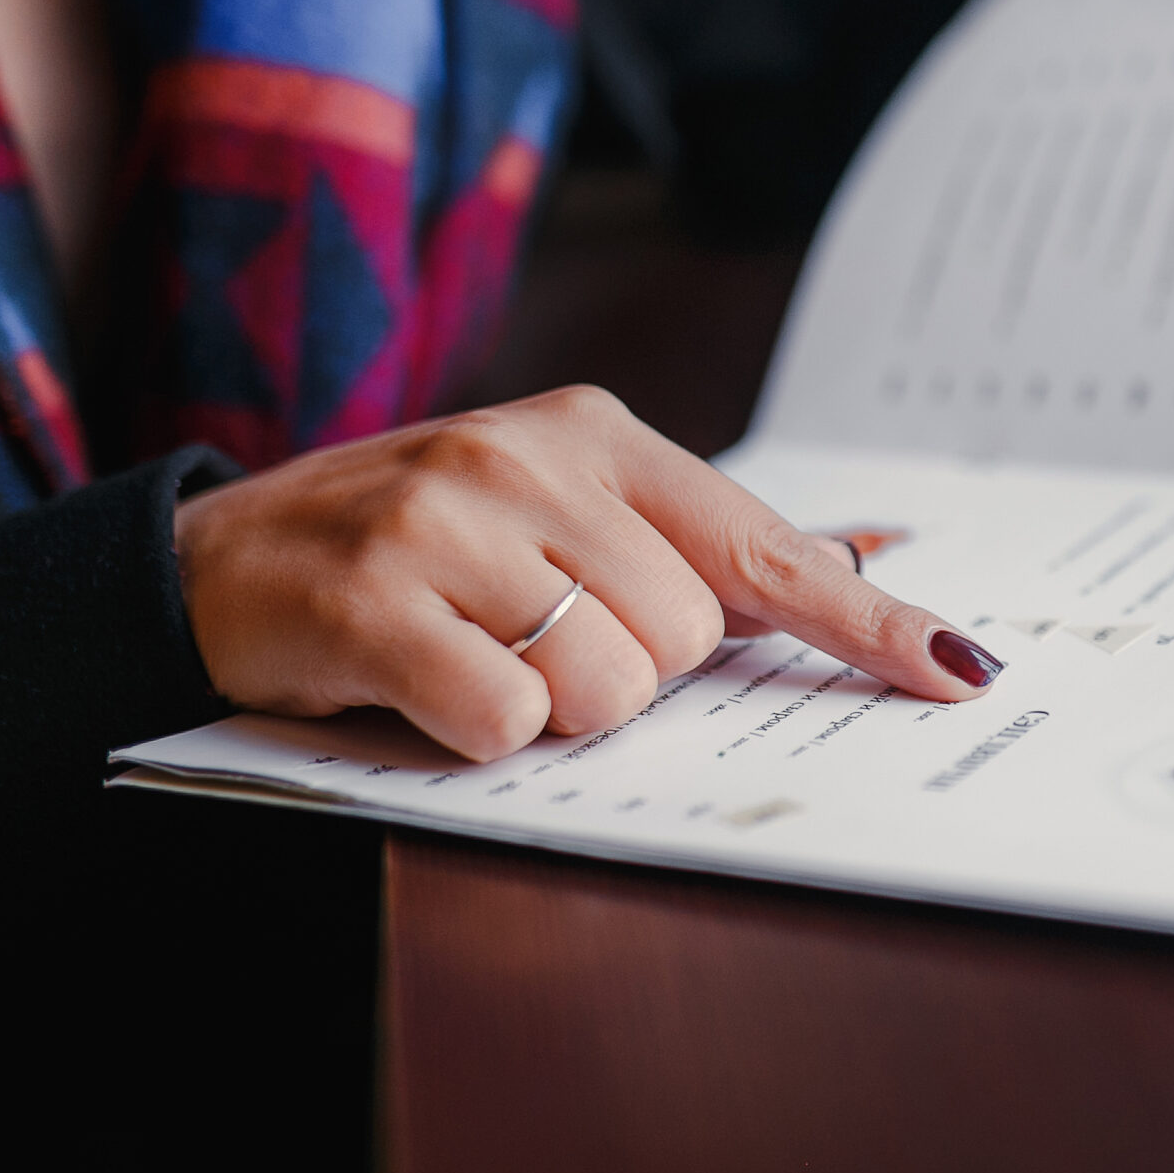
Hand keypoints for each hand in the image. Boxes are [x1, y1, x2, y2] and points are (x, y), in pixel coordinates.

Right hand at [171, 385, 1002, 761]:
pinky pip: (506, 721)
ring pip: (608, 686)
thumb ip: (684, 546)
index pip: (764, 544)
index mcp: (596, 436)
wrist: (218, 557)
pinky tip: (425, 688)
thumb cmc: (417, 550)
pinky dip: (478, 736)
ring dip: (553, 711)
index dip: (865, 620)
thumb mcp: (551, 514)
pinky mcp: (373, 599)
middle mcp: (530, 461)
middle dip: (629, 676)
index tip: (955, 670)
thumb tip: (849, 564)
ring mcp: (447, 522)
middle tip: (534, 644)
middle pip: (686, 637)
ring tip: (477, 658)